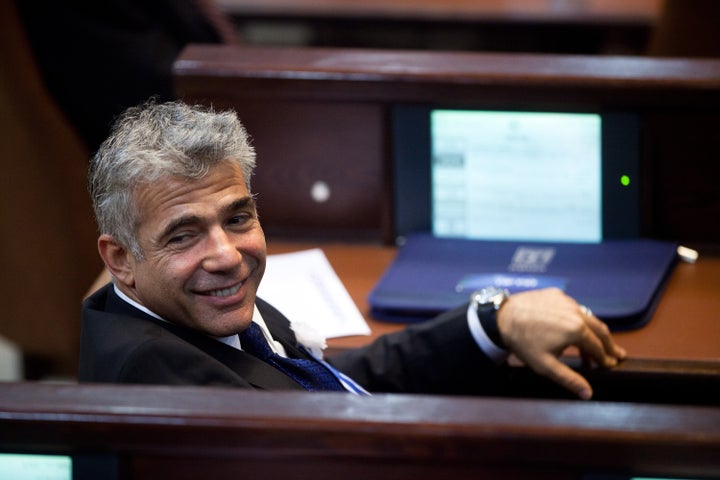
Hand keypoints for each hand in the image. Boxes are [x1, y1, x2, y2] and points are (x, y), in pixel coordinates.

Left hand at [497, 288, 626, 399]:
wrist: (502, 318)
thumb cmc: (523, 343)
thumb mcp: (546, 366)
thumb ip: (569, 379)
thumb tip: (588, 394)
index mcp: (577, 330)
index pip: (599, 347)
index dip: (606, 359)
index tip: (611, 366)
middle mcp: (576, 312)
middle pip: (600, 329)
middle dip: (609, 344)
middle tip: (617, 354)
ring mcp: (566, 301)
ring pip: (587, 317)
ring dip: (593, 331)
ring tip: (597, 344)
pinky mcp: (556, 294)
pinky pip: (573, 307)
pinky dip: (578, 319)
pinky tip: (576, 329)